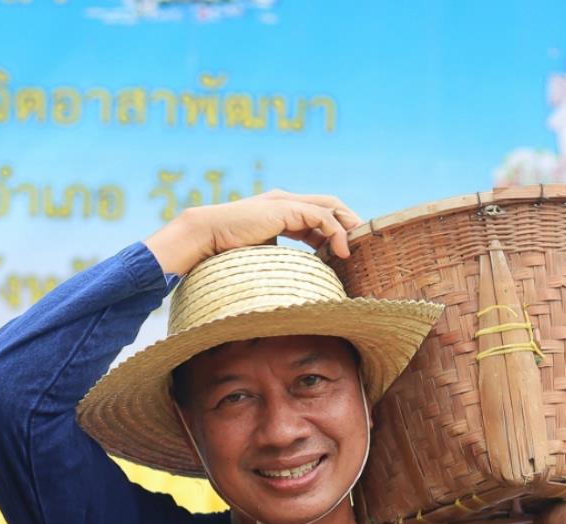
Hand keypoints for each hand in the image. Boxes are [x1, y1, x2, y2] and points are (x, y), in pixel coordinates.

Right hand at [145, 190, 363, 274]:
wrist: (204, 235)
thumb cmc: (223, 250)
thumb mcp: (260, 254)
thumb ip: (277, 258)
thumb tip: (290, 280)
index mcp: (279, 210)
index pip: (318, 213)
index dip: (334, 230)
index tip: (344, 252)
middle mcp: (286, 201)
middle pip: (330, 204)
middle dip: (349, 223)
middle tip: (362, 247)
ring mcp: (286, 202)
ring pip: (330, 207)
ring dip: (347, 227)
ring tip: (356, 249)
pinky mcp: (285, 209)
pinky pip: (322, 217)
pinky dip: (335, 233)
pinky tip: (340, 252)